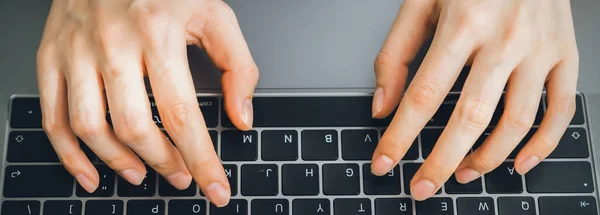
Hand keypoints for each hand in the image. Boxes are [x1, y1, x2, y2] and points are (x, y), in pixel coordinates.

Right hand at [36, 0, 256, 205]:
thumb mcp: (213, 14)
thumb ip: (237, 65)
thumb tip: (242, 116)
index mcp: (157, 32)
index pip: (182, 112)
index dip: (201, 158)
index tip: (216, 187)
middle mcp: (113, 44)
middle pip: (135, 126)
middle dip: (164, 162)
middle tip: (182, 175)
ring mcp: (76, 52)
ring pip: (91, 127)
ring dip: (119, 163)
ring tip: (142, 174)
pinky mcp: (51, 57)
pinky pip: (52, 117)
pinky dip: (68, 154)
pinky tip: (89, 172)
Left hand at [371, 0, 577, 199]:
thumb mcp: (421, 1)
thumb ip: (396, 53)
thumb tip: (383, 105)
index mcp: (462, 23)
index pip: (424, 95)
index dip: (401, 135)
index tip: (384, 162)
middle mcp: (504, 40)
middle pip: (469, 116)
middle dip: (440, 161)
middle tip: (421, 188)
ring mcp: (539, 49)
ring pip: (515, 121)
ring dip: (486, 157)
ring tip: (463, 174)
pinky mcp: (565, 55)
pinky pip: (560, 110)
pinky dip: (542, 144)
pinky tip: (518, 163)